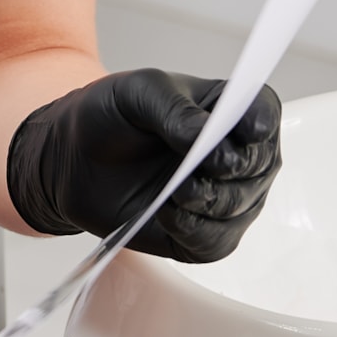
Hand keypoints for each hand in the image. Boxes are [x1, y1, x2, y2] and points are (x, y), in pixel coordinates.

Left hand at [4, 68, 280, 261]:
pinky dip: (194, 231)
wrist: (73, 157)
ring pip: (242, 206)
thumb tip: (206, 138)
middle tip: (192, 169)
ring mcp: (225, 196)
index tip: (246, 132)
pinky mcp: (204, 233)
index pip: (263, 111)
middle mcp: (237, 154)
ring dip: (210, 202)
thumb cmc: (110, 116)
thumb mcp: (136, 94)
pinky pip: (217, 242)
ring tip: (174, 193)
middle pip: (260, 165)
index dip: (260, 122)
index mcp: (227, 109)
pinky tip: (167, 215)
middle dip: (230, 170)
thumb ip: (174, 110)